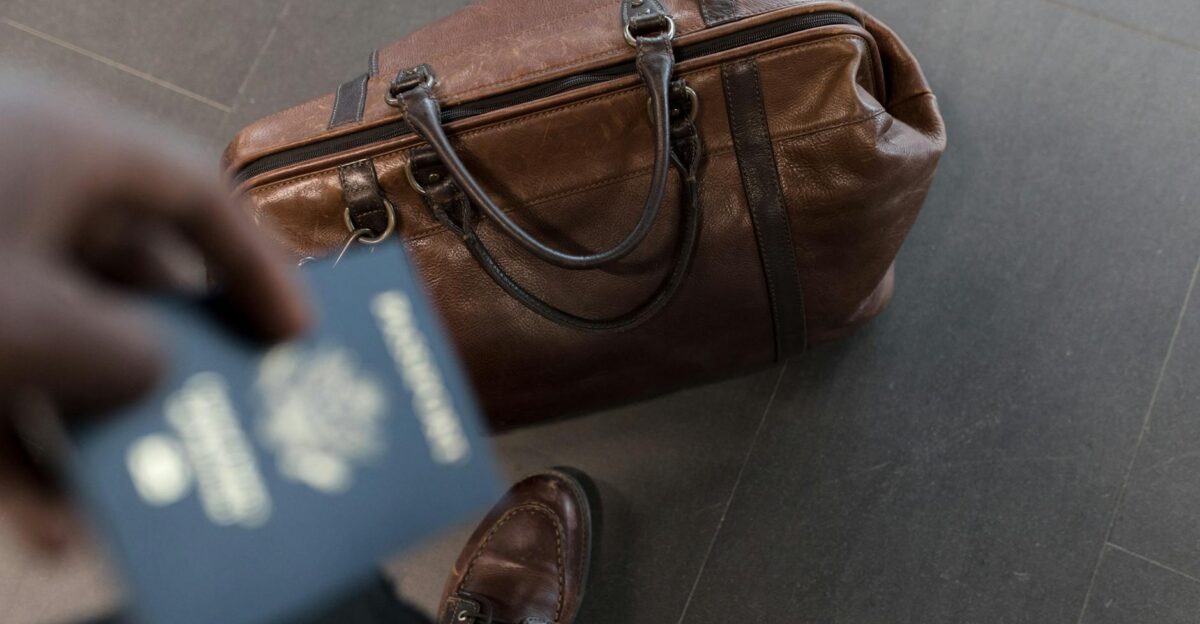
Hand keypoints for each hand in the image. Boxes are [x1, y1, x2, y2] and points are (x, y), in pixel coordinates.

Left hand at [0, 84, 311, 550]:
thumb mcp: (36, 327)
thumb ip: (128, 354)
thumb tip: (150, 373)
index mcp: (65, 148)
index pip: (196, 197)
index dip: (257, 269)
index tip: (297, 338)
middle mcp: (17, 186)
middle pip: (129, 274)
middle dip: (175, 361)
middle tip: (228, 411)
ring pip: (56, 339)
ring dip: (96, 424)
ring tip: (141, 495)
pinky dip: (16, 446)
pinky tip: (42, 522)